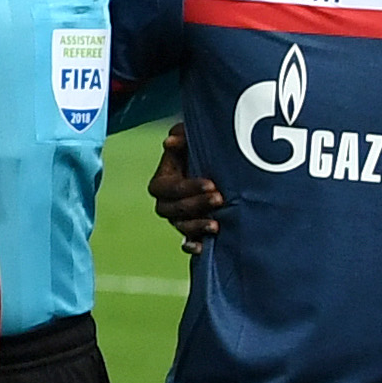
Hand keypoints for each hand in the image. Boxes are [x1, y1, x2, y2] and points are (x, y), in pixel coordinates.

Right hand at [147, 131, 227, 248]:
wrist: (220, 168)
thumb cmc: (201, 149)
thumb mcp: (191, 137)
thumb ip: (180, 135)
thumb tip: (170, 142)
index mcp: (162, 182)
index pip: (167, 188)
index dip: (187, 188)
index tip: (211, 183)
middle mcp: (166, 203)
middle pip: (173, 210)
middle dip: (196, 205)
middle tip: (219, 198)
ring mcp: (179, 219)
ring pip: (181, 227)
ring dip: (196, 226)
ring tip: (216, 225)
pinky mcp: (193, 231)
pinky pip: (187, 242)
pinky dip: (192, 246)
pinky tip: (202, 247)